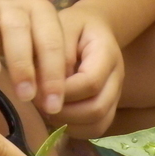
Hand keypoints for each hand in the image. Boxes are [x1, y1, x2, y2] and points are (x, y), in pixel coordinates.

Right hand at [0, 0, 66, 114]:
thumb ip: (49, 69)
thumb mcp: (47, 45)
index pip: (51, 42)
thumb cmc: (33, 34)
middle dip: (22, 64)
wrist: (7, 3)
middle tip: (25, 96)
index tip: (52, 106)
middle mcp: (14, 7)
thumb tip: (52, 104)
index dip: (53, 74)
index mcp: (42, 12)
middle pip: (17, 29)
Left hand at [49, 5, 122, 138]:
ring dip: (69, 123)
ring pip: (98, 124)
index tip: (38, 88)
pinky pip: (96, 129)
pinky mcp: (109, 107)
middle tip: (39, 103)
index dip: (63, 91)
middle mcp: (117, 78)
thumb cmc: (73, 26)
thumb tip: (47, 84)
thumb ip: (56, 52)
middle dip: (64, 111)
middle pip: (97, 108)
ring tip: (47, 110)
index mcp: (107, 53)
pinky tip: (57, 116)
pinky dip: (75, 129)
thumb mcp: (62, 27)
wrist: (92, 29)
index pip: (90, 82)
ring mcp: (115, 95)